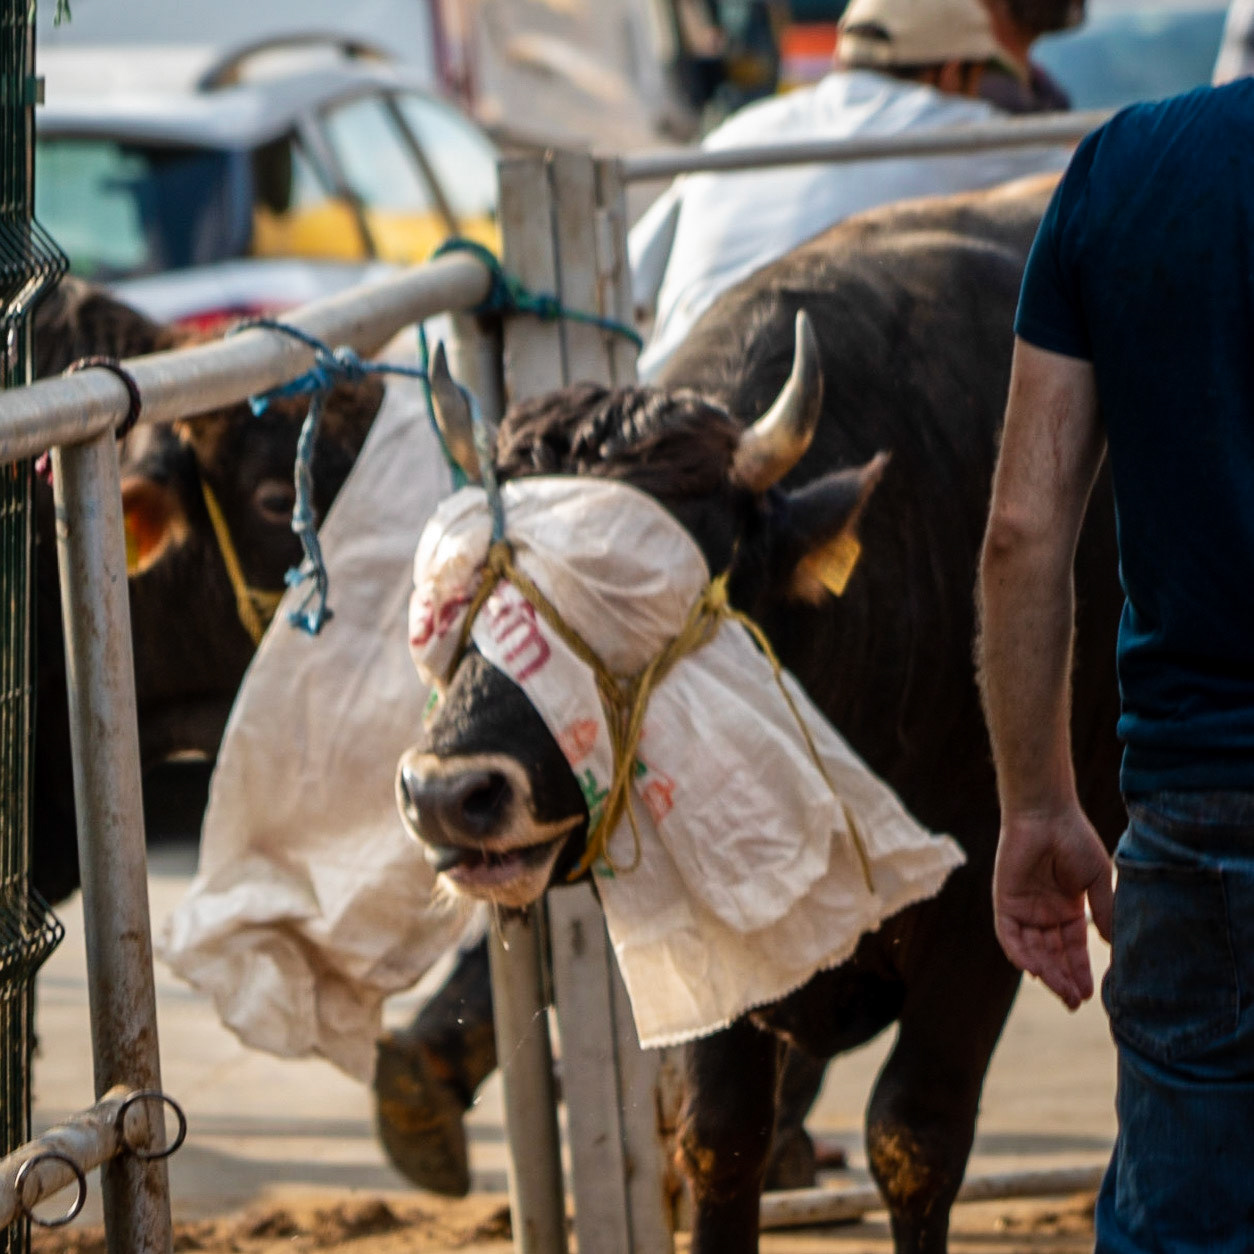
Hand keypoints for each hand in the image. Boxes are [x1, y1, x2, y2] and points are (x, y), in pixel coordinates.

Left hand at [993, 805, 1112, 1009]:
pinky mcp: (1005, 901)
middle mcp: (1045, 913)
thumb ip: (1105, 912)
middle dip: (1063, 979)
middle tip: (1075, 1002)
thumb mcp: (1098, 881)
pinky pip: (1009, 935)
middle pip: (1053, 955)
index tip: (1090, 995)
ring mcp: (1024, 909)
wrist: (1047, 814)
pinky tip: (1034, 971)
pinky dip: (1019, 953)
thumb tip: (1113, 947)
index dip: (1080, 972)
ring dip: (1046, 972)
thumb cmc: (1075, 840)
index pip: (1073, 949)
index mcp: (1068, 910)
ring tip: (1062, 992)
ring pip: (1033, 950)